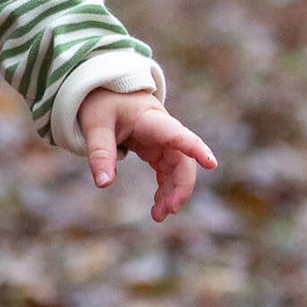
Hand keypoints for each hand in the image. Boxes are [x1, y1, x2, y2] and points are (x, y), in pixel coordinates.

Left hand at [79, 88, 217, 221]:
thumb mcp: (95, 126)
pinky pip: (167, 172)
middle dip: (180, 186)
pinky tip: (158, 206)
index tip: (211, 163)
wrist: (104, 91)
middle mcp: (163, 130)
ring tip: (159, 215)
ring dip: (173, 192)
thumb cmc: (102, 104)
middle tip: (167, 211)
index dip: (195, 149)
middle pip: (182, 160)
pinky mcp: (156, 149)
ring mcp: (162, 141)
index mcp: (150, 120)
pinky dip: (165, 189)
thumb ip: (100, 153)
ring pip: (178, 169)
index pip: (176, 135)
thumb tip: (103, 184)